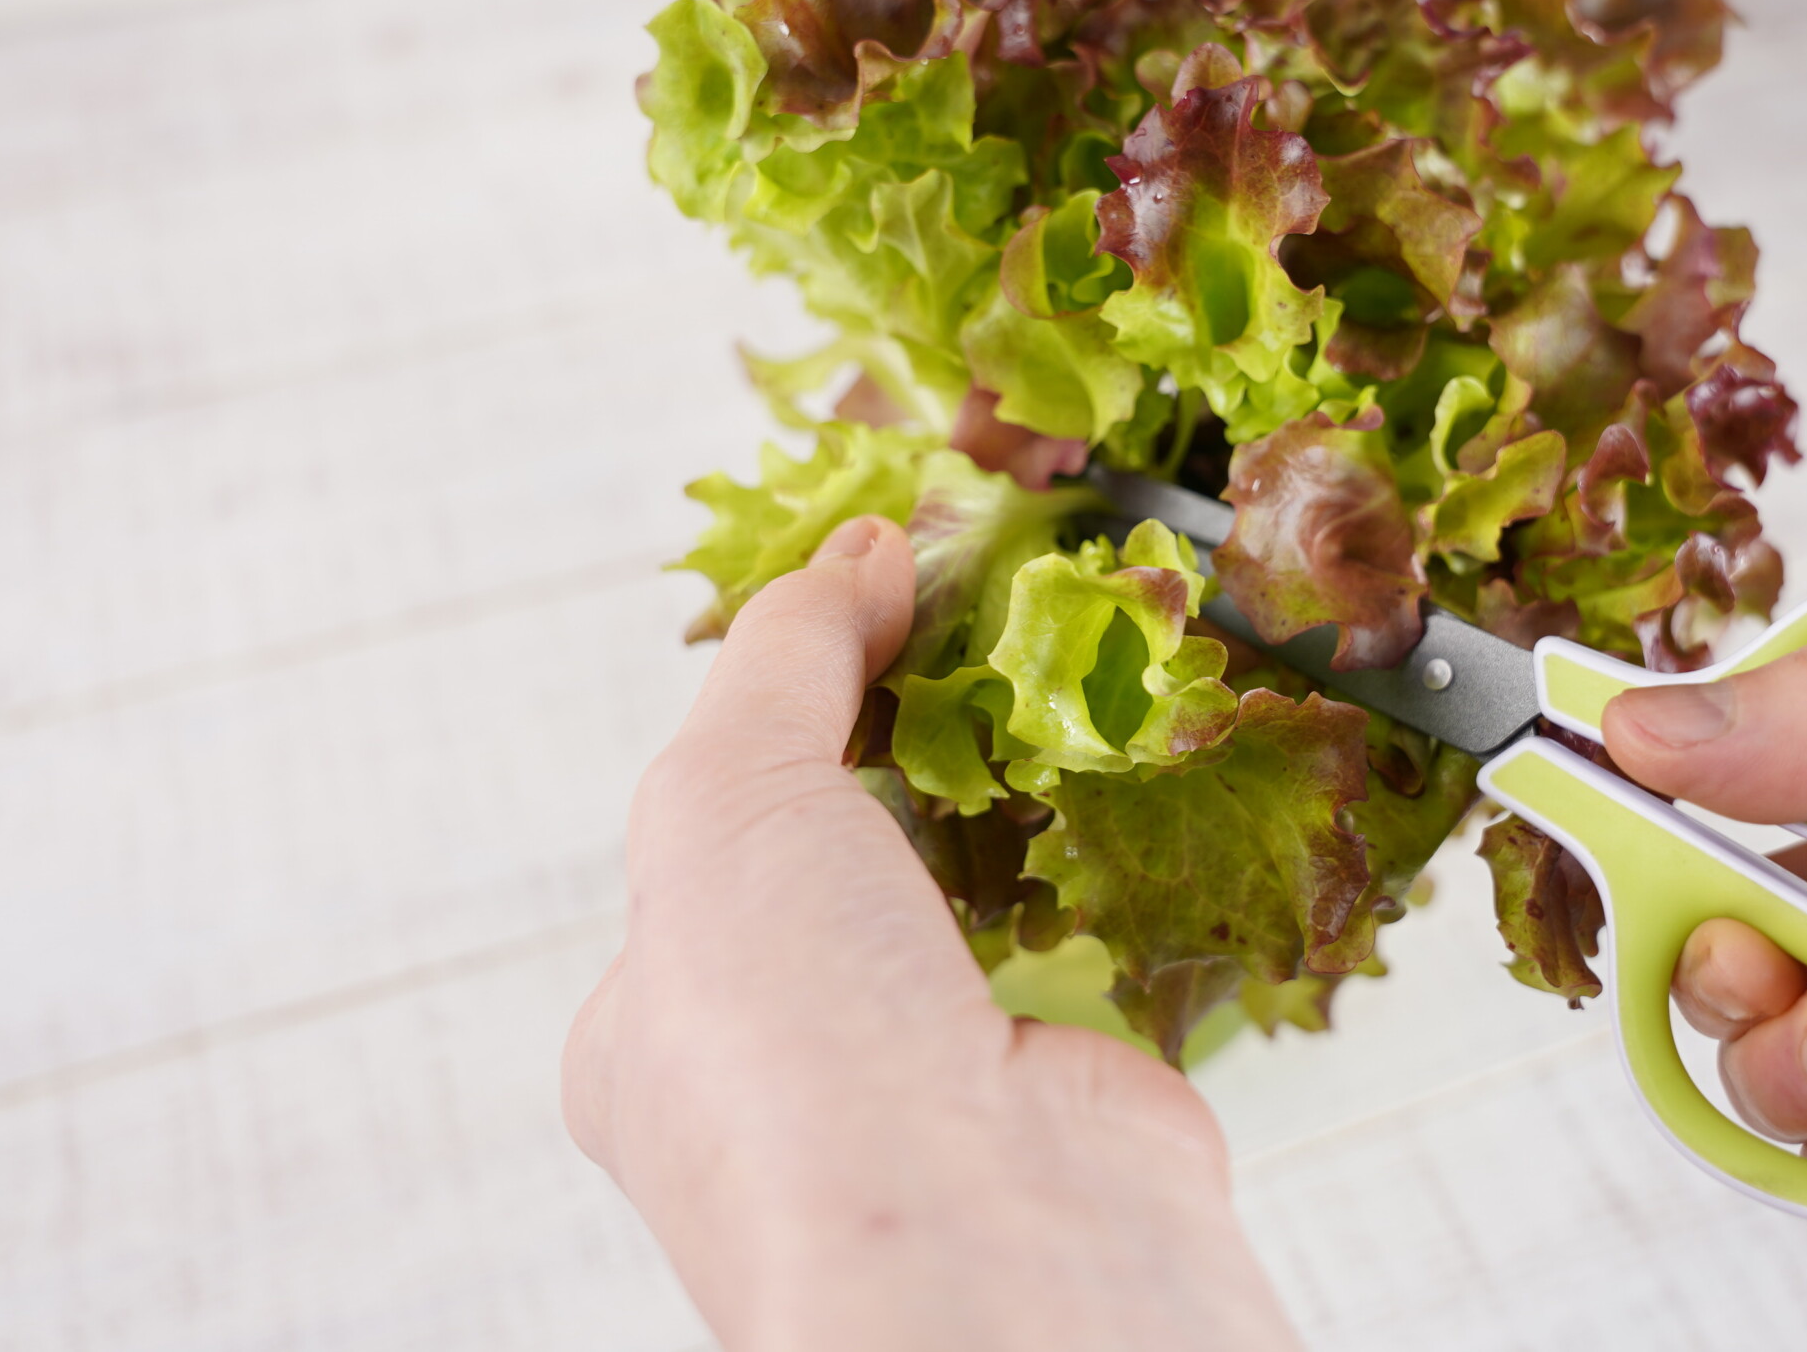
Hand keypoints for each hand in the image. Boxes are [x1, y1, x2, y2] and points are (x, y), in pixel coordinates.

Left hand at [561, 517, 1299, 1351]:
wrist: (991, 1252)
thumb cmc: (794, 1056)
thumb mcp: (724, 802)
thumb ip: (785, 661)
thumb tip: (860, 554)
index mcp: (658, 1022)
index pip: (717, 824)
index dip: (793, 697)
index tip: (877, 591)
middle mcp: (792, 1065)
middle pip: (859, 846)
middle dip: (923, 737)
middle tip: (988, 618)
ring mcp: (942, 1081)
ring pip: (987, 886)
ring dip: (1029, 780)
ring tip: (1072, 659)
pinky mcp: (1081, 1079)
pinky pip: (1101, 928)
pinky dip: (1126, 846)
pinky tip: (1148, 760)